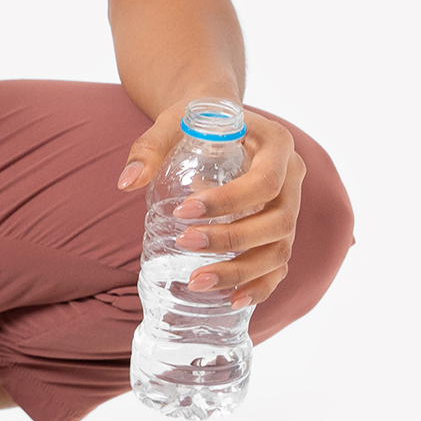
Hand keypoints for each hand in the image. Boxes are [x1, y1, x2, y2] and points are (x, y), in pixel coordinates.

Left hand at [117, 103, 306, 309]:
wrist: (221, 123)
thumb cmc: (198, 121)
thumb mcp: (173, 123)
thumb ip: (149, 147)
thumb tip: (126, 182)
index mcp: (278, 144)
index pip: (264, 182)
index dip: (228, 202)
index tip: (184, 210)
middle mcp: (294, 177)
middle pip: (277, 221)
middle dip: (232, 240)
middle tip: (185, 244)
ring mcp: (291, 206)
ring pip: (280, 249)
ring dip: (242, 271)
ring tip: (197, 281)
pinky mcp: (280, 229)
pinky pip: (279, 264)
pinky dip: (260, 285)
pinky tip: (232, 299)